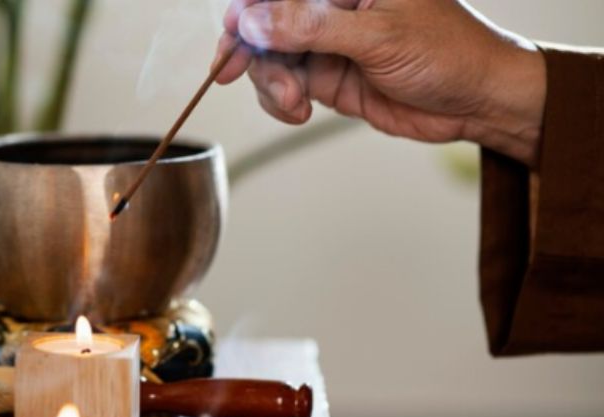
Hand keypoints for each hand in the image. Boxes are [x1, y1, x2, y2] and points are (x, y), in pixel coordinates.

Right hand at [215, 0, 546, 166]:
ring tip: (293, 104)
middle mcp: (333, 7)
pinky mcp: (326, 76)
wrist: (477, 102)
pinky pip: (284, 86)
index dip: (250, 10)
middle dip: (254, 53)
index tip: (232, 35)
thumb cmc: (448, 53)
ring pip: (270, 58)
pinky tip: (297, 112)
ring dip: (270, 84)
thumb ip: (312, 27)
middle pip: (266, 23)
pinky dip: (280, 102)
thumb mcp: (378, 36)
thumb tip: (255, 19)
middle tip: (238, 75)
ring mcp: (327, 42)